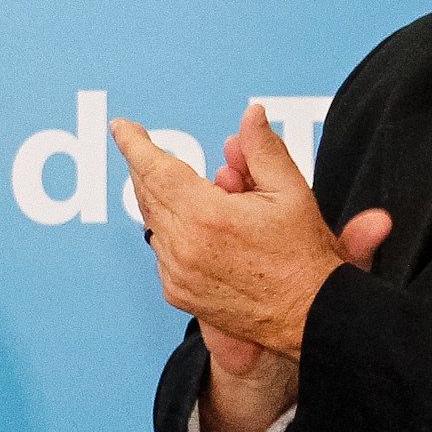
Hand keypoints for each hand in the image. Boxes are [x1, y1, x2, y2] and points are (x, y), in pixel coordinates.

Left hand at [111, 106, 390, 361]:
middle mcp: (184, 247)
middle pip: (149, 194)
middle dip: (148, 167)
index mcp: (208, 217)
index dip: (136, 145)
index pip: (157, 170)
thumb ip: (264, 150)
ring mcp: (176, 273)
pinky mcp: (176, 292)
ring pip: (155, 222)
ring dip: (168, 200)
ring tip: (206, 194)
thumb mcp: (291, 192)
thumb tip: (250, 115)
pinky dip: (175, 231)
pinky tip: (203, 227)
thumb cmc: (304, 255)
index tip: (122, 127)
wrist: (310, 315)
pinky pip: (162, 250)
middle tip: (148, 146)